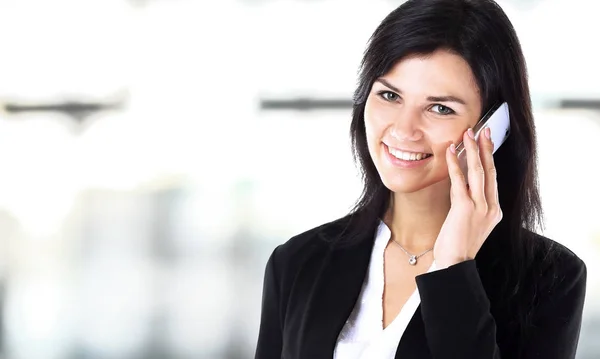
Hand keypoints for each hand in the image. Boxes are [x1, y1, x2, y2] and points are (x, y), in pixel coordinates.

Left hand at [434, 127, 502, 268]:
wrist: (455, 264)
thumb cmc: (458, 244)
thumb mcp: (469, 222)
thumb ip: (470, 203)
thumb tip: (461, 182)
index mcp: (494, 210)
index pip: (493, 178)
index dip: (489, 158)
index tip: (486, 141)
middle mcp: (491, 208)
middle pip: (490, 171)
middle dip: (486, 148)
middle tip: (483, 129)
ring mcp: (480, 208)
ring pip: (478, 172)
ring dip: (473, 150)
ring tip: (468, 134)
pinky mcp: (465, 209)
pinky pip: (460, 181)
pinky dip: (455, 164)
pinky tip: (452, 152)